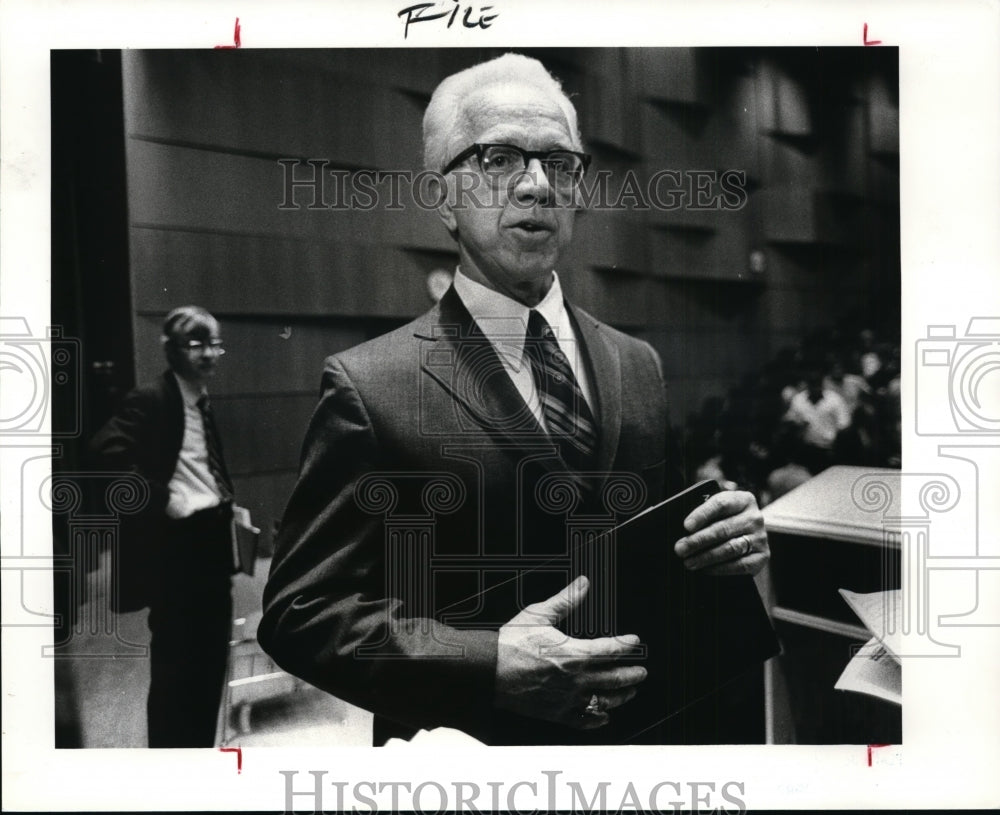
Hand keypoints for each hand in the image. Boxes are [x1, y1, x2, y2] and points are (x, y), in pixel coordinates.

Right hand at [494, 576, 646, 728]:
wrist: (490, 669)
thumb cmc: (512, 643)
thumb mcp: (540, 614)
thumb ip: (566, 599)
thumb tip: (583, 584)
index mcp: (574, 654)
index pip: (612, 649)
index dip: (627, 645)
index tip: (635, 641)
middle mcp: (576, 679)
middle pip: (615, 679)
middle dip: (632, 675)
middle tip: (641, 672)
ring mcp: (568, 698)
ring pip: (604, 701)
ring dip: (621, 697)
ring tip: (630, 692)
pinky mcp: (556, 713)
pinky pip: (584, 721)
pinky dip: (597, 719)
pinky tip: (604, 716)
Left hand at [674, 490, 768, 575]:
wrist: (747, 536)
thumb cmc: (724, 521)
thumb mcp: (717, 512)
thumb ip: (704, 515)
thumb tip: (684, 530)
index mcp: (743, 500)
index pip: (721, 504)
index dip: (702, 514)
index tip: (686, 526)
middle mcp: (754, 517)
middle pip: (723, 529)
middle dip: (698, 540)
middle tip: (680, 549)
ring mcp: (760, 538)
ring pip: (730, 548)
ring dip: (706, 557)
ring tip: (689, 562)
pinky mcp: (762, 556)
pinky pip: (740, 565)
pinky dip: (720, 568)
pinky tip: (705, 569)